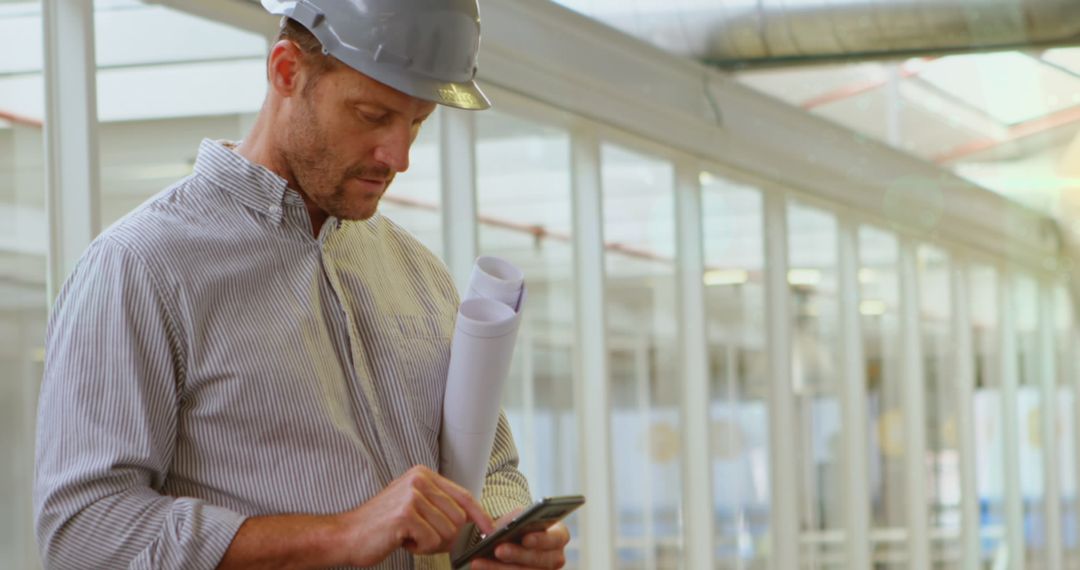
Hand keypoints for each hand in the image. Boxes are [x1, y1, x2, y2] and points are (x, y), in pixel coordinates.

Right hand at [336, 465, 494, 566]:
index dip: (480, 515)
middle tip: (421, 538)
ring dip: (430, 543)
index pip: (463, 496)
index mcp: (423, 474)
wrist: (347, 536)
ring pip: (447, 531)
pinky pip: (431, 541)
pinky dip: (419, 548)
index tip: (490, 530)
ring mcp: (412, 495)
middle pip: (458, 518)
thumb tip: (473, 523)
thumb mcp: (413, 506)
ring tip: (408, 536)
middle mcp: (419, 479)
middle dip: (445, 537)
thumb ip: (440, 507)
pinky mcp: (406, 514)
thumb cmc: (381, 526)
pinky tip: (402, 541)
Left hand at [470, 509, 569, 569]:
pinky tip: (480, 566)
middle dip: (517, 555)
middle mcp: (556, 558)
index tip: (525, 538)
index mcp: (559, 536)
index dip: (541, 539)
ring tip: (478, 562)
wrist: (512, 538)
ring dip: (499, 569)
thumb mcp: (517, 517)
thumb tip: (504, 528)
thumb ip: (515, 521)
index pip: (555, 539)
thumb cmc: (517, 526)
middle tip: (498, 550)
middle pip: (539, 560)